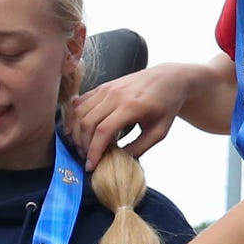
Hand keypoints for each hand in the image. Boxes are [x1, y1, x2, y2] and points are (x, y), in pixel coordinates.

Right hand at [66, 64, 189, 169]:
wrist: (168, 78)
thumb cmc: (166, 104)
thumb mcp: (160, 131)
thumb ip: (140, 147)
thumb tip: (119, 160)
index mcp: (131, 106)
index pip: (103, 130)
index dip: (94, 151)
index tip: (91, 165)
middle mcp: (115, 95)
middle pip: (87, 122)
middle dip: (83, 144)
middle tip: (86, 158)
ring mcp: (107, 88)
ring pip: (80, 111)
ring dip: (76, 131)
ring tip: (82, 146)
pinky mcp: (103, 86)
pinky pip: (81, 101)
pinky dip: (74, 117)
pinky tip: (76, 129)